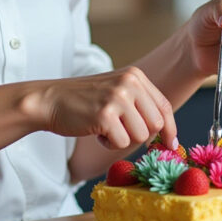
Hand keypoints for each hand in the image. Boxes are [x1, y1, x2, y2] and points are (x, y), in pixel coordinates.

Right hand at [36, 67, 177, 149]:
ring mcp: (118, 98)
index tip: (171, 144)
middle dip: (141, 135)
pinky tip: (96, 131)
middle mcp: (130, 83)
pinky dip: (109, 144)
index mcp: (135, 76)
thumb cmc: (83, 100)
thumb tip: (166, 135)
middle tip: (120, 131)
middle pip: (156, 124)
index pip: (164, 105)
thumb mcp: (116, 91)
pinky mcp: (105, 115)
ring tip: (105, 127)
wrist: (49, 100)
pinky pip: (122, 143)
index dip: (171, 128)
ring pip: (141, 136)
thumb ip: (140, 105)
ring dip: (123, 139)